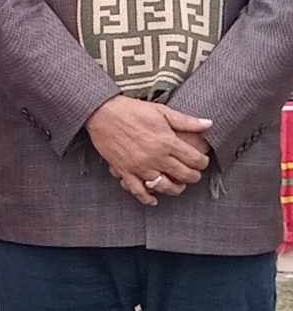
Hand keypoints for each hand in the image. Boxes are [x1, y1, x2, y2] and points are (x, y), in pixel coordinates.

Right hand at [86, 96, 211, 204]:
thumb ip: (186, 121)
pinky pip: (138, 191)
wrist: (102, 113)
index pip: (195, 160)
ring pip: (165, 187)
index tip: (202, 161)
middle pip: (185, 175)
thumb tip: (209, 124)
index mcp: (167, 142)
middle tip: (193, 174)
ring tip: (178, 185)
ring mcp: (140, 166)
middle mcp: (156, 157)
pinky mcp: (125, 171)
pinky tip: (154, 199)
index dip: (203, 162)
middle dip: (193, 176)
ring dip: (175, 189)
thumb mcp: (161, 111)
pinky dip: (147, 198)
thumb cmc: (132, 110)